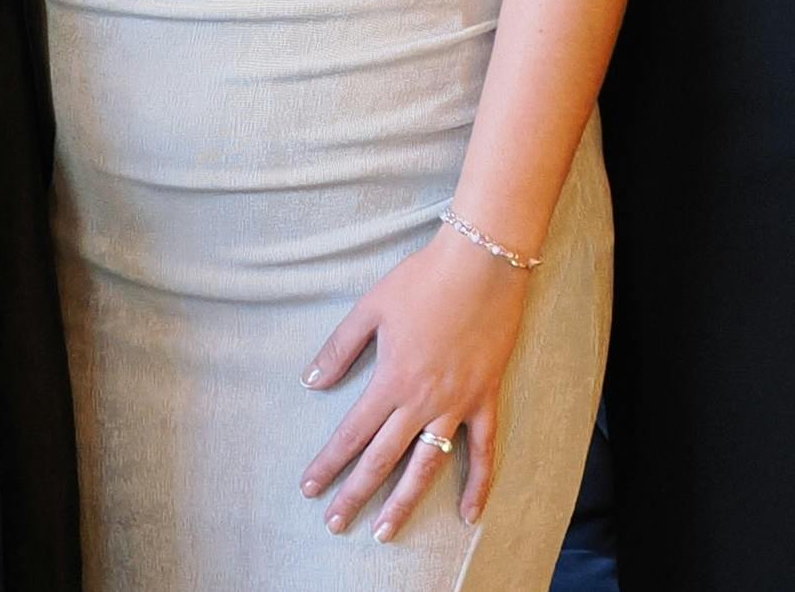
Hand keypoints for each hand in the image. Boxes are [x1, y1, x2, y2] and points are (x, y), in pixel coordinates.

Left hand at [298, 227, 530, 540]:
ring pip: (427, 465)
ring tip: (384, 530)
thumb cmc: (423, 280)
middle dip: (355, 493)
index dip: (328, 464)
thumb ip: (339, 349)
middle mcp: (421, 402)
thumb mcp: (371, 308)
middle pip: (382, 459)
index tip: (309, 488)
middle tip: (335, 523)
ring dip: (404, 501)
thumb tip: (311, 382)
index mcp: (390, 381)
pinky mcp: (485, 398)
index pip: (351, 434)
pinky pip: (484, 449)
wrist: (481, 263)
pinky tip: (470, 515)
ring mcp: (457, 404)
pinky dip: (479, 484)